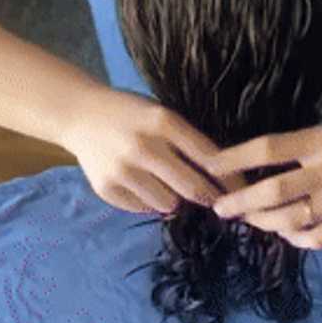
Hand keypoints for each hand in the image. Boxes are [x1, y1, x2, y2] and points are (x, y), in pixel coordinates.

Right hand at [59, 89, 246, 213]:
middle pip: (192, 187)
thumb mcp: (161, 114)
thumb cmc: (130, 113)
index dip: (230, 179)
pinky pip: (143, 208)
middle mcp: (144, 146)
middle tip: (214, 201)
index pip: (208, 157)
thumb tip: (222, 178)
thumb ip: (187, 141)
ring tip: (167, 186)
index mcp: (163, 121)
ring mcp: (123, 170)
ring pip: (168, 204)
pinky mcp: (107, 188)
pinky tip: (141, 185)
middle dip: (208, 198)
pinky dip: (149, 202)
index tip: (243, 193)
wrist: (78, 113)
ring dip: (175, 200)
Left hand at [203, 112, 321, 249]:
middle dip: (241, 202)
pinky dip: (294, 238)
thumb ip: (292, 151)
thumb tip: (247, 173)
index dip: (234, 159)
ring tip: (250, 219)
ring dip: (263, 222)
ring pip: (291, 219)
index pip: (267, 149)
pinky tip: (284, 232)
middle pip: (274, 192)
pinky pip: (315, 239)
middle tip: (220, 208)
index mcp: (318, 141)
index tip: (210, 167)